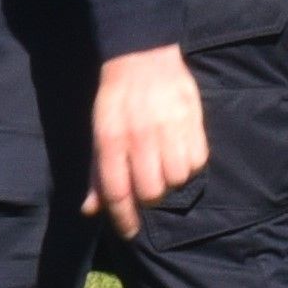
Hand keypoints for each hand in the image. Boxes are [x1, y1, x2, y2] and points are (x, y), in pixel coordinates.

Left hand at [86, 46, 208, 236]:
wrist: (142, 56)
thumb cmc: (116, 98)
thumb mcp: (99, 133)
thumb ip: (97, 172)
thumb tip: (90, 209)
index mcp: (112, 139)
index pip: (117, 191)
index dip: (123, 218)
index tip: (129, 232)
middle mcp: (140, 136)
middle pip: (151, 191)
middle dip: (148, 197)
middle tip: (147, 184)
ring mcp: (169, 128)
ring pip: (176, 179)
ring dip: (170, 179)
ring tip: (165, 165)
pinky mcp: (192, 120)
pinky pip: (197, 161)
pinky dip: (190, 164)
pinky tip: (180, 152)